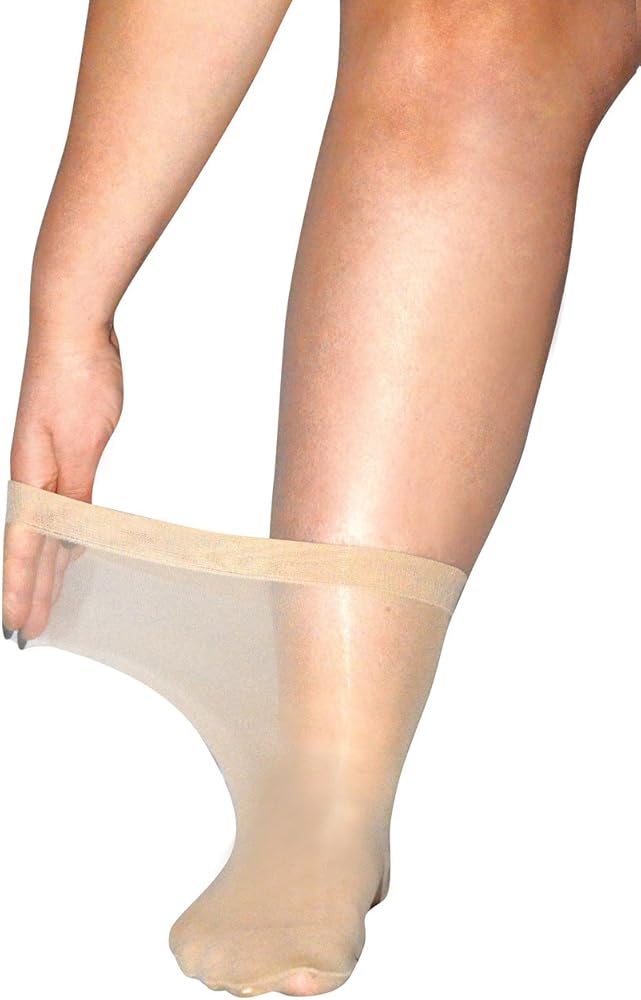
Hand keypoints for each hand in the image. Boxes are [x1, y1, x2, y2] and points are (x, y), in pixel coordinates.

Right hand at [3, 324, 122, 642]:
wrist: (74, 330)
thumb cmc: (75, 377)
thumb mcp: (80, 442)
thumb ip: (75, 491)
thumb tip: (71, 535)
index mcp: (31, 478)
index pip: (25, 548)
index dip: (23, 589)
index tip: (21, 626)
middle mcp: (35, 477)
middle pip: (31, 547)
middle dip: (30, 590)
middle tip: (31, 631)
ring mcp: (48, 465)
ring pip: (46, 531)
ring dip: (46, 569)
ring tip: (45, 603)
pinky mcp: (66, 452)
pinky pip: (63, 508)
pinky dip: (65, 536)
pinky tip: (73, 548)